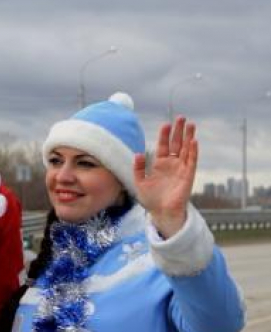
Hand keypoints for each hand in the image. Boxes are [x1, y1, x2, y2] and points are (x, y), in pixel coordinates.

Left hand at [132, 116, 197, 237]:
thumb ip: (138, 168)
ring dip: (188, 137)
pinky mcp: (188, 176)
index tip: (165, 124)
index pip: (163, 146)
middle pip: (176, 144)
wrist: (161, 213)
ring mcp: (180, 169)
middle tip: (181, 118)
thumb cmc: (151, 199)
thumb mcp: (140, 182)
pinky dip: (193, 151)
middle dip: (178, 131)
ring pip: (186, 149)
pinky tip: (194, 141)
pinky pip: (191, 161)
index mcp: (159, 164)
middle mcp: (171, 164)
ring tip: (191, 124)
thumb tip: (138, 154)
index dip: (164, 135)